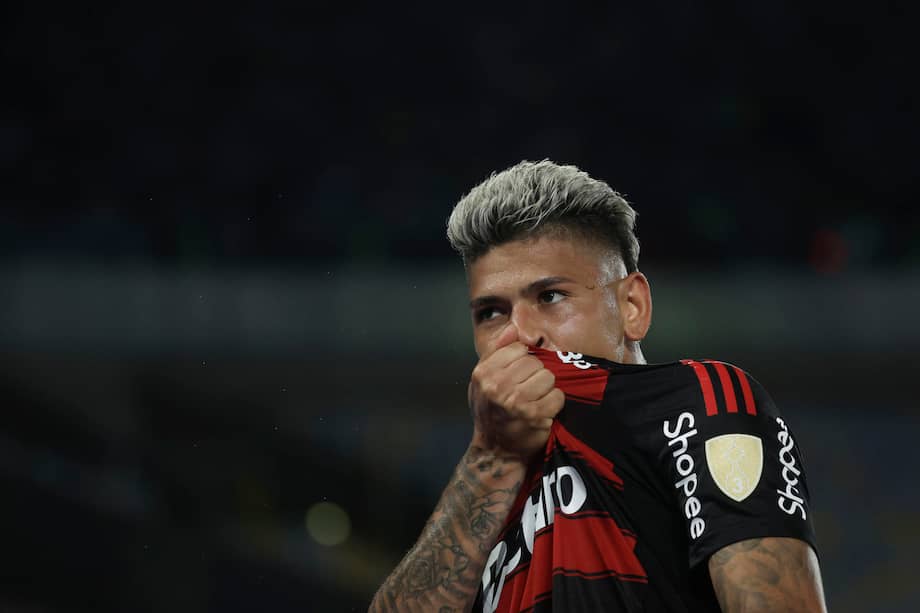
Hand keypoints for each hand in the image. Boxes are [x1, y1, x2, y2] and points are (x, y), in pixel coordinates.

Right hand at [468, 325, 565, 463]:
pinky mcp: (535, 416)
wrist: (496, 450)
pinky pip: (558, 396)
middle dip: (535, 375)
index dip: (522, 360)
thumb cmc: (490, 411)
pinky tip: (543, 411)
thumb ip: (497, 351)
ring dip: (546, 389)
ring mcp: (516, 402)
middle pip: (535, 362)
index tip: (518, 375)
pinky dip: (554, 403)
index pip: (518, 348)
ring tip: (535, 400)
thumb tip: (513, 327)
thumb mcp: (483, 380)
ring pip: (548, 377)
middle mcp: (498, 386)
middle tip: (527, 391)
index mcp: (484, 373)